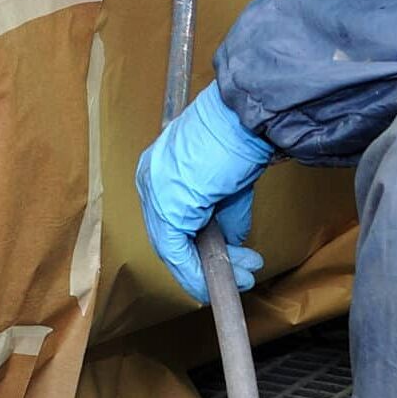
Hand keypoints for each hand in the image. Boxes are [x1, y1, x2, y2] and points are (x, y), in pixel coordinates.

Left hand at [135, 81, 272, 303]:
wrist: (242, 121)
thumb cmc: (237, 139)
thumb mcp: (227, 186)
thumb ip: (223, 219)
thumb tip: (230, 247)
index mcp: (159, 169)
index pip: (171, 220)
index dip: (197, 250)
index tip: (226, 263)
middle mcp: (150, 180)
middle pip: (170, 237)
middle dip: (207, 262)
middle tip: (242, 272)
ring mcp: (153, 193)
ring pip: (173, 248)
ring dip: (209, 269)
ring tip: (246, 273)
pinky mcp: (164, 207)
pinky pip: (176, 252)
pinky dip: (199, 271)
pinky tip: (226, 276)